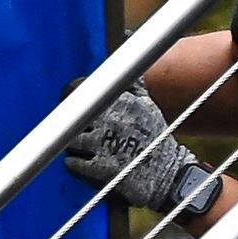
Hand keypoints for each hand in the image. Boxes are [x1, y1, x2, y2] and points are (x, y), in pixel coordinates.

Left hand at [61, 90, 216, 222]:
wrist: (169, 175)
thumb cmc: (155, 139)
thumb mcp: (148, 106)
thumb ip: (131, 86)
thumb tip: (118, 63)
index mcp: (121, 101)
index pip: (78, 90)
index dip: (68, 96)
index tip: (69, 103)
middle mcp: (111, 120)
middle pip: (71, 116)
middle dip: (70, 123)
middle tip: (77, 130)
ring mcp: (105, 144)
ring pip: (70, 140)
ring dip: (72, 146)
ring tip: (84, 150)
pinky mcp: (101, 169)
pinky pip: (73, 163)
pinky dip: (74, 164)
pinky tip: (84, 164)